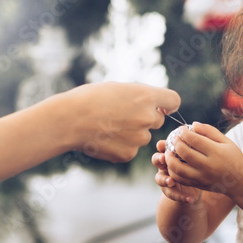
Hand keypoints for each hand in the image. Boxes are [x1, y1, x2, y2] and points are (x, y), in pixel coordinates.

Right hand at [63, 82, 180, 162]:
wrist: (69, 120)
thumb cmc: (90, 99)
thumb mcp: (118, 88)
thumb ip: (139, 97)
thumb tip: (151, 105)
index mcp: (146, 97)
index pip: (173, 101)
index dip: (166, 104)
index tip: (160, 106)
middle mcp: (147, 118)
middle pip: (157, 120)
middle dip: (144, 119)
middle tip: (121, 116)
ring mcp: (139, 138)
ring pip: (142, 136)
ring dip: (131, 133)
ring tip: (107, 126)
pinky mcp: (128, 154)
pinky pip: (130, 150)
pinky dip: (120, 146)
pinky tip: (104, 139)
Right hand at [152, 138, 201, 203]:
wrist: (200, 185)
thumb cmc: (200, 164)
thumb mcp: (199, 154)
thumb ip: (195, 143)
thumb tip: (197, 126)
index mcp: (172, 154)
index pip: (163, 147)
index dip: (161, 145)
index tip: (162, 144)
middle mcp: (166, 165)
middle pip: (156, 160)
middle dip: (158, 159)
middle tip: (164, 159)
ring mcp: (166, 178)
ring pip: (159, 178)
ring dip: (164, 179)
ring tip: (171, 182)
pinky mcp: (171, 191)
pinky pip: (171, 193)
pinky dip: (180, 196)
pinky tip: (190, 198)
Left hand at [166, 122, 242, 197]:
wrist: (241, 181)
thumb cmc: (234, 158)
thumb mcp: (226, 142)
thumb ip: (210, 131)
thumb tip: (193, 125)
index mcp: (216, 152)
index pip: (194, 140)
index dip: (184, 133)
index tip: (181, 129)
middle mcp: (208, 166)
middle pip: (184, 153)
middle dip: (175, 143)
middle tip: (174, 138)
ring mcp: (202, 177)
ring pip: (178, 169)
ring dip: (170, 159)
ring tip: (168, 152)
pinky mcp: (198, 185)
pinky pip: (180, 179)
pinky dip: (173, 171)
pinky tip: (172, 163)